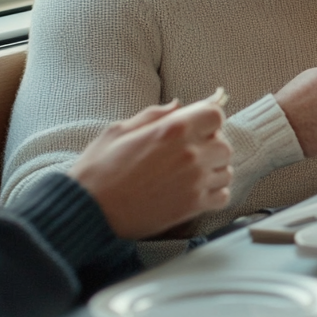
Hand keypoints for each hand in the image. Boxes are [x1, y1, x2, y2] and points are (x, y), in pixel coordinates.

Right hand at [68, 97, 232, 239]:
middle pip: (224, 144)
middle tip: (189, 152)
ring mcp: (194, 181)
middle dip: (210, 146)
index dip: (208, 119)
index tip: (197, 126)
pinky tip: (195, 191)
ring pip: (226, 170)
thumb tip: (178, 105)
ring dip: (213, 170)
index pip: (216, 115)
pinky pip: (223, 195)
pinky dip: (214, 193)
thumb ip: (153, 116)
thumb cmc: (98, 170)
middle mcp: (189, 153)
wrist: (90, 212)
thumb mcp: (119, 131)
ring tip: (191, 173)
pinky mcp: (193, 206)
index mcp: (172, 129)